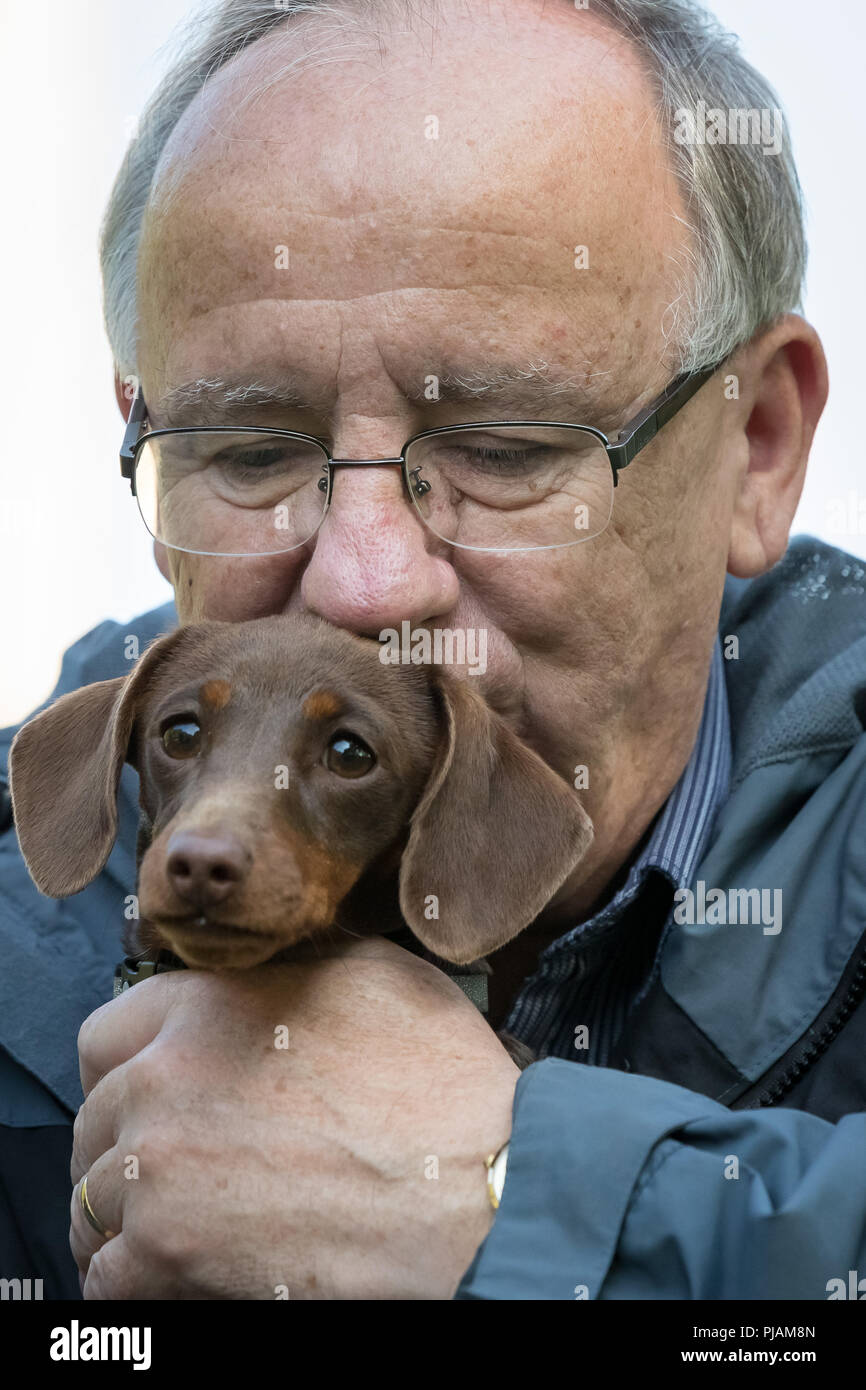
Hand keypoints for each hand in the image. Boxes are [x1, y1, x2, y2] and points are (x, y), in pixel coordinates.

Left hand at [70, 934, 519, 1298]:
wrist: (479, 1185)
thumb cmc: (441, 1084)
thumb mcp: (370, 975)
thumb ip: (289, 967)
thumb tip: (264, 975)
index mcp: (205, 1006)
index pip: (105, 1036)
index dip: (126, 1069)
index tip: (148, 1098)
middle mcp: (164, 1078)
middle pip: (94, 1120)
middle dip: (127, 1145)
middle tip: (175, 1169)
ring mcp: (158, 1167)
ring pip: (92, 1199)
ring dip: (127, 1215)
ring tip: (178, 1226)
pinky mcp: (167, 1251)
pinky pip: (106, 1275)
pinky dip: (135, 1280)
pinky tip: (179, 1273)